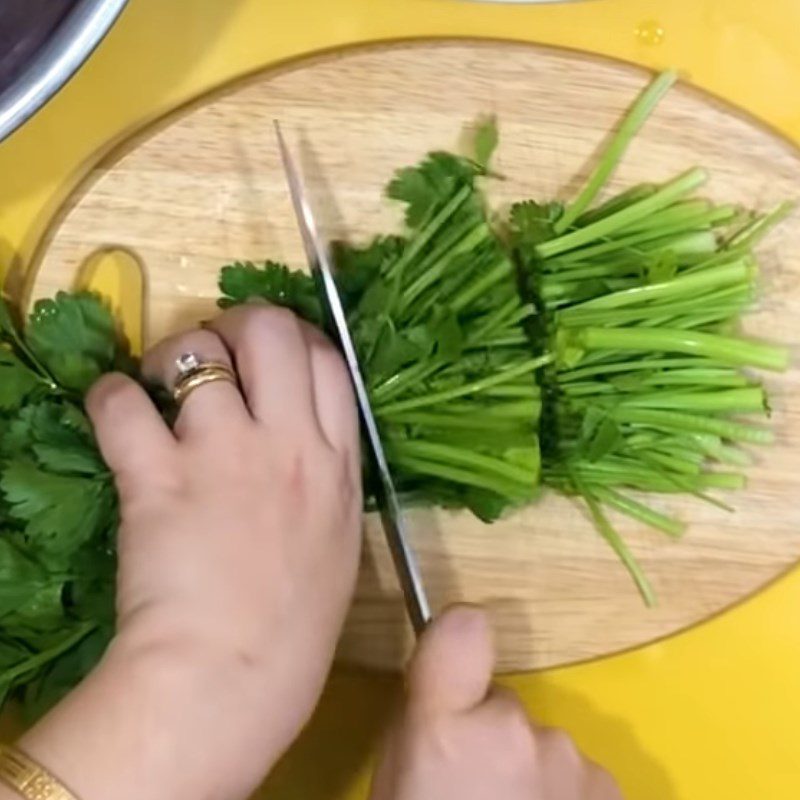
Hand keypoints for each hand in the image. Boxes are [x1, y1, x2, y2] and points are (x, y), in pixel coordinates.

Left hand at [18, 305, 361, 799]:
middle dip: (238, 325)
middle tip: (214, 353)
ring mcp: (225, 455)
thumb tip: (296, 437)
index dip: (299, 338)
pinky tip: (113, 413)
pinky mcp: (160, 477)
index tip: (270, 352)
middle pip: (273, 331)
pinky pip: (123, 403)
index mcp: (338, 464)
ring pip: (196, 352)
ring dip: (170, 356)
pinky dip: (110, 399)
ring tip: (157, 384)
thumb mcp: (336, 542)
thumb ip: (325, 479)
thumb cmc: (294, 626)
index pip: (330, 361)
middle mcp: (288, 443)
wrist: (232, 680)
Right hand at [370, 606, 621, 799]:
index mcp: (446, 727)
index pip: (465, 628)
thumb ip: (425, 729)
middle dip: (493, 741)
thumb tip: (444, 698)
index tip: (455, 666)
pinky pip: (575, 779)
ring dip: (531, 776)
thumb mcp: (401, 783)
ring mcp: (572, 763)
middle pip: (504, 707)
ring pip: (543, 747)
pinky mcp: (610, 795)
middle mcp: (517, 729)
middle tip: (476, 798)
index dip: (460, 638)